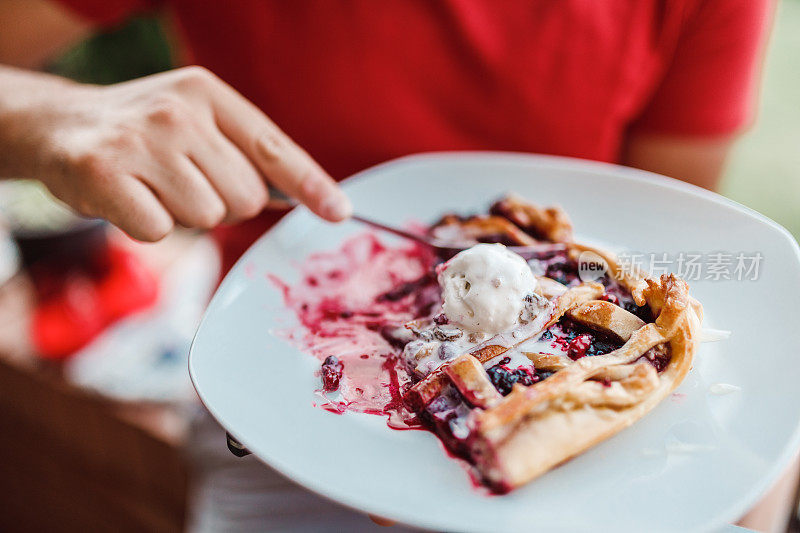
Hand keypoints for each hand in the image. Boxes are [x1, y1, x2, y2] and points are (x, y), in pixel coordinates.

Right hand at [32, 66, 350, 240]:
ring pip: (207, 216)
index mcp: (208, 94)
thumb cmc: (142, 133)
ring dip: (183, 214)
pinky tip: (127, 197)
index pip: (274, 148)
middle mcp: (178, 111)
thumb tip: (297, 198)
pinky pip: (160, 231)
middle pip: (245, 197)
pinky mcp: (105, 173)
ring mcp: (141, 140)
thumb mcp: (195, 121)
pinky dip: (146, 226)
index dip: (311, 185)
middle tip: (181, 180)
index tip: (340, 213)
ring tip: (153, 186)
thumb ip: (243, 154)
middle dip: (221, 203)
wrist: (59, 126)